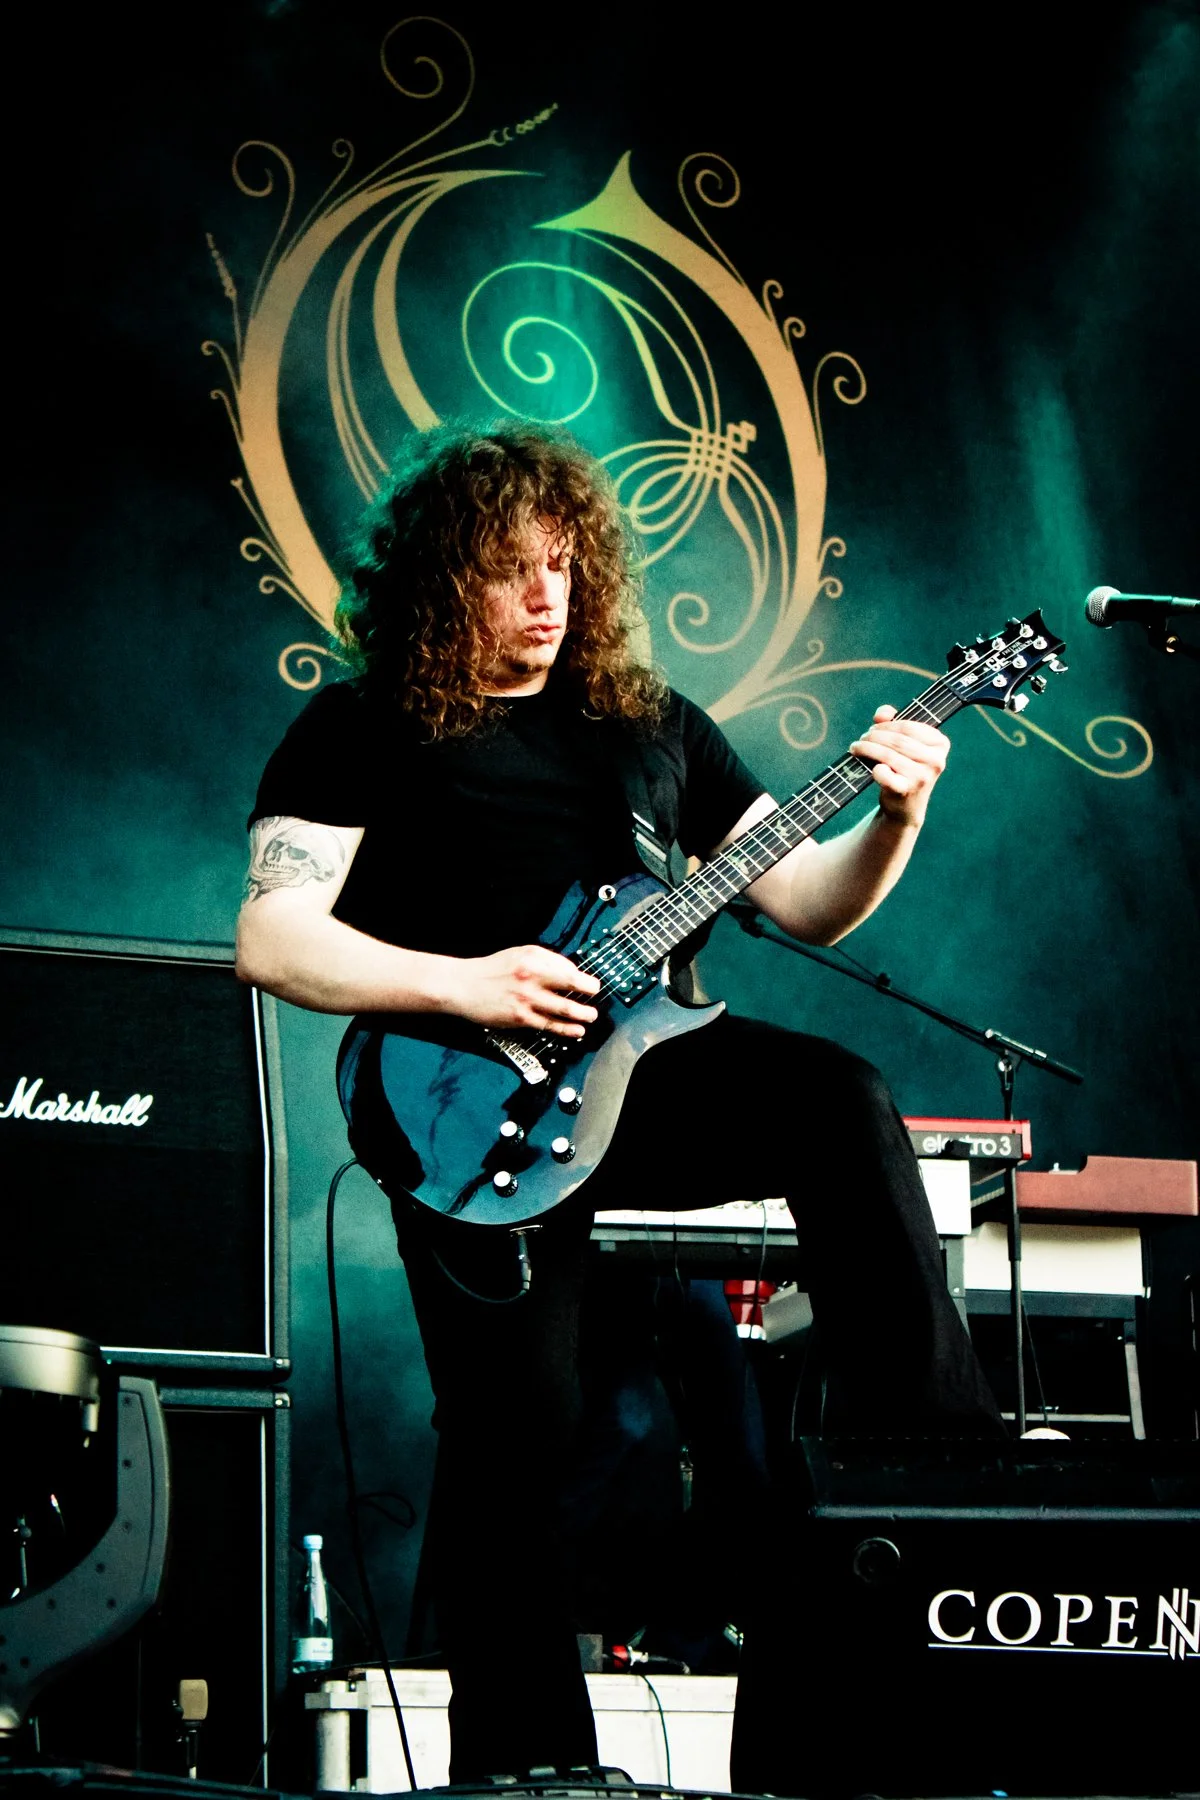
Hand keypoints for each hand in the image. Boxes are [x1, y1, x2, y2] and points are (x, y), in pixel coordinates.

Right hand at [446, 945, 600, 1036]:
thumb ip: (547, 960)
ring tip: (591, 1017)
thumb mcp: (520, 953)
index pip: (568, 969)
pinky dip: (566, 1029)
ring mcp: (527, 1000)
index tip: (593, 984)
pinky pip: (549, 1025)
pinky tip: (576, 1031)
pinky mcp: (520, 1018)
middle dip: (589, 994)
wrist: (463, 986)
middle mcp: (532, 978)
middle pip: (570, 986)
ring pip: (563, 1009)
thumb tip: (572, 971)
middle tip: (596, 999)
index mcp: (533, 959)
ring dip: (582, 1015)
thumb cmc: (493, 969)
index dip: (585, 979)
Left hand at [849, 705, 949, 827]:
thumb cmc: (903, 769)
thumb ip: (893, 722)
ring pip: (888, 754)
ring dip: (867, 748)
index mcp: (940, 744)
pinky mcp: (907, 790)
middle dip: (874, 736)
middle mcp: (936, 760)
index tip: (873, 728)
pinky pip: (884, 773)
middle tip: (862, 739)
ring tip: (856, 748)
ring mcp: (923, 776)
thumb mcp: (904, 744)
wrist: (905, 807)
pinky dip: (874, 769)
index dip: (886, 725)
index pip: (909, 726)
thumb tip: (882, 713)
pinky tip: (870, 768)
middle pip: (897, 740)